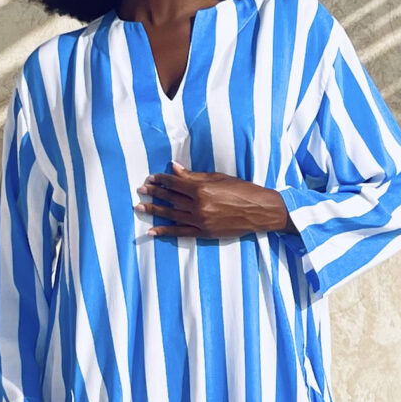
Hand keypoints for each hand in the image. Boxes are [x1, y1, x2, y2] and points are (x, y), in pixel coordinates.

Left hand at [138, 169, 290, 238]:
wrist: (260, 211)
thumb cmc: (242, 190)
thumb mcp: (219, 178)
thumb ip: (194, 175)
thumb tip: (175, 168)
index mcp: (202, 188)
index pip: (175, 183)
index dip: (161, 180)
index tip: (151, 178)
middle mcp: (199, 205)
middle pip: (170, 198)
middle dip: (154, 193)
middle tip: (140, 190)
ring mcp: (200, 221)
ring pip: (171, 215)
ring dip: (154, 211)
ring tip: (140, 208)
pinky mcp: (204, 233)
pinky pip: (180, 232)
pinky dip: (165, 232)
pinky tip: (152, 231)